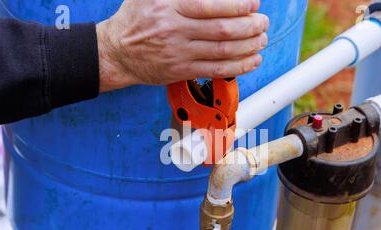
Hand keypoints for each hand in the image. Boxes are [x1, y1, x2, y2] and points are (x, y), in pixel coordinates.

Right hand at [97, 0, 268, 91]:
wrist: (117, 52)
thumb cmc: (136, 19)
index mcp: (168, 6)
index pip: (211, 5)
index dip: (238, 5)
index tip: (254, 4)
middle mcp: (174, 29)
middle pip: (222, 29)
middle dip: (250, 26)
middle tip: (263, 22)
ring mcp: (178, 53)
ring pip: (222, 51)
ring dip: (249, 46)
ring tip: (262, 39)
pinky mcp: (181, 71)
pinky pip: (216, 70)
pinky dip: (238, 66)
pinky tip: (252, 60)